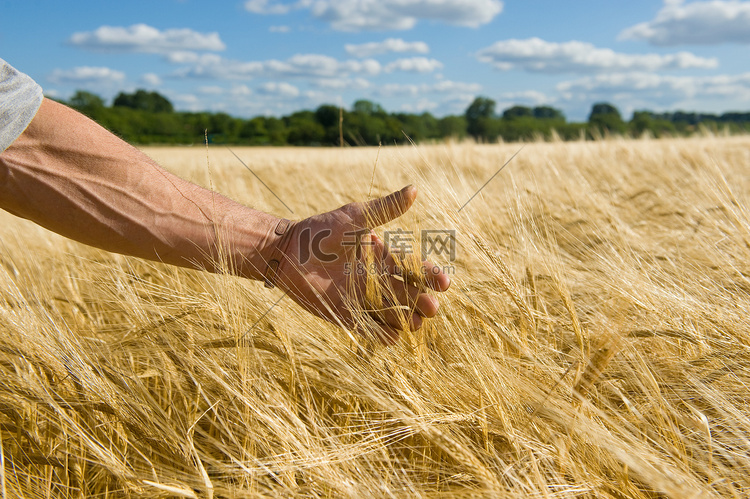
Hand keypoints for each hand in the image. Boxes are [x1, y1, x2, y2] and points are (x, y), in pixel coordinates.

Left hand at [271, 185, 450, 343]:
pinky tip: (392, 337)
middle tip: (432, 307)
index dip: (430, 275)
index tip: (445, 282)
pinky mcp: (344, 314)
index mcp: (382, 257)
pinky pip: (367, 327)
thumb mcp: (354, 217)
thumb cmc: (319, 230)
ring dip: (405, 319)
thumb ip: (385, 208)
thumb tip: (415, 189)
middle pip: (406, 294)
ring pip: (391, 313)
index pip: (413, 268)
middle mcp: (375, 279)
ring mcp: (361, 299)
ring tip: (417, 323)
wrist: (285, 251)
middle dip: (421, 301)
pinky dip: (380, 333)